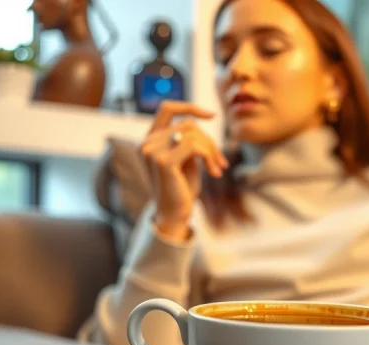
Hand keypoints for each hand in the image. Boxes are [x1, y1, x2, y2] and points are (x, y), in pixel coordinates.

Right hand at [140, 101, 227, 240]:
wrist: (174, 214)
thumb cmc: (182, 188)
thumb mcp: (185, 158)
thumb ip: (187, 139)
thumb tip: (199, 119)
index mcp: (150, 139)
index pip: (167, 108)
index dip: (190, 106)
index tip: (212, 115)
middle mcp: (147, 142)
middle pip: (188, 123)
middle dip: (210, 141)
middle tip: (221, 162)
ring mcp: (152, 151)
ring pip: (193, 133)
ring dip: (212, 150)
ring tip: (218, 168)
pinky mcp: (163, 161)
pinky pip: (194, 146)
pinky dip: (209, 156)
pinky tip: (214, 173)